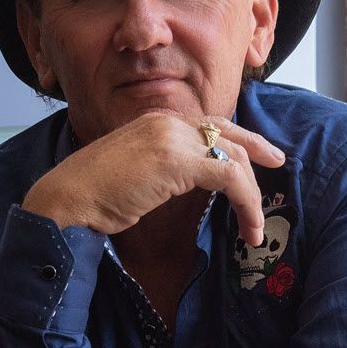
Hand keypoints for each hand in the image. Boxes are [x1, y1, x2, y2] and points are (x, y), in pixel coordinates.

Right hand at [22, 114, 284, 245]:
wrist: (68, 198)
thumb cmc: (95, 195)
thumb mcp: (137, 172)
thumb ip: (165, 167)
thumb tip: (192, 180)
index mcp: (156, 120)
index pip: (211, 123)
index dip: (242, 138)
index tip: (262, 153)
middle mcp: (167, 121)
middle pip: (229, 135)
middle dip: (257, 156)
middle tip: (278, 167)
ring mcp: (173, 138)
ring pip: (234, 159)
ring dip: (251, 196)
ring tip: (255, 227)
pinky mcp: (178, 161)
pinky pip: (229, 178)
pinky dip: (246, 204)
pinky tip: (248, 226)